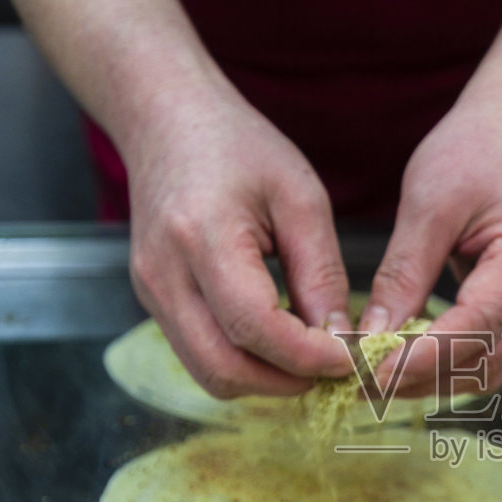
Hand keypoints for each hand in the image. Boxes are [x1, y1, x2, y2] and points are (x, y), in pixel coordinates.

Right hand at [126, 88, 353, 396]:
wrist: (167, 120)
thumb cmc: (239, 146)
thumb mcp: (300, 197)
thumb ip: (321, 273)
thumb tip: (340, 339)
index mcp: (202, 238)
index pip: (254, 328)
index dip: (307, 356)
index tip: (351, 358)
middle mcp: (164, 275)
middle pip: (223, 369)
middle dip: (285, 381)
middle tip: (333, 367)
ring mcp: (150, 292)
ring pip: (208, 373)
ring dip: (263, 380)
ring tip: (308, 356)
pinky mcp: (152, 300)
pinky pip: (198, 354)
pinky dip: (242, 361)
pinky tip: (277, 338)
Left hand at [365, 82, 501, 398]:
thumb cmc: (477, 147)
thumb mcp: (428, 202)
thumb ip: (404, 274)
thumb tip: (374, 337)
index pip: (479, 326)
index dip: (426, 358)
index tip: (375, 372)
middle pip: (492, 359)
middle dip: (429, 378)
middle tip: (368, 381)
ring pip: (497, 363)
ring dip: (442, 377)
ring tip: (385, 374)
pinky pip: (498, 345)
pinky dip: (456, 359)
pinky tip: (414, 355)